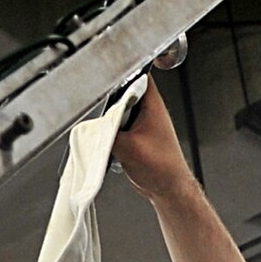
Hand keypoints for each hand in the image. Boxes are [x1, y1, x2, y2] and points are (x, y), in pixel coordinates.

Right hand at [109, 78, 192, 204]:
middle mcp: (149, 108)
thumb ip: (107, 133)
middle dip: (111, 101)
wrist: (168, 190)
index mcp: (152, 102)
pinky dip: (113, 133)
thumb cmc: (161, 168)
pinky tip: (112, 142)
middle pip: (123, 92)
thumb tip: (91, 128)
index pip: (136, 72)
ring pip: (119, 110)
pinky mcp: (137, 135)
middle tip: (105, 114)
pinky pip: (119, 126)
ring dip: (111, 120)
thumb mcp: (128, 148)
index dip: (120, 71)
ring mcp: (143, 122)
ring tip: (111, 132)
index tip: (105, 76)